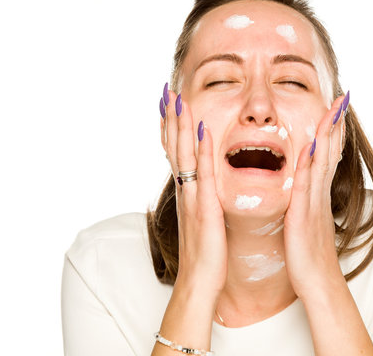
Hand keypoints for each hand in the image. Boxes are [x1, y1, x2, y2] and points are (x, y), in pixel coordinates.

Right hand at [161, 90, 226, 294]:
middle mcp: (185, 191)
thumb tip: (202, 186)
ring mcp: (192, 198)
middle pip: (174, 147)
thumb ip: (200, 200)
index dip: (170, 128)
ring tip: (178, 99)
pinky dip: (201, 151)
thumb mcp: (200, 220)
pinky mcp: (204, 208)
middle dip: (171, 118)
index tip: (169, 104)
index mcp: (186, 193)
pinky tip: (202, 130)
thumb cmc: (204, 253)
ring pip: (183, 154)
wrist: (199, 281)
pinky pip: (203, 174)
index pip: (175, 153)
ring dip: (180, 125)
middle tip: (167, 90)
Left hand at [283, 93, 348, 298]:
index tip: (335, 109)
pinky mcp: (304, 214)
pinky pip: (308, 184)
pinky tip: (312, 145)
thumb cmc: (311, 257)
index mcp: (318, 195)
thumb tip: (307, 192)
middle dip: (336, 124)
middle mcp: (320, 194)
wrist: (318, 283)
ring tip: (334, 109)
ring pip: (323, 161)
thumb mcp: (310, 223)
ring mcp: (314, 202)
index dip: (332, 132)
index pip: (328, 156)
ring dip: (328, 134)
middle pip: (330, 152)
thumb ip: (309, 204)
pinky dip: (311, 163)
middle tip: (341, 97)